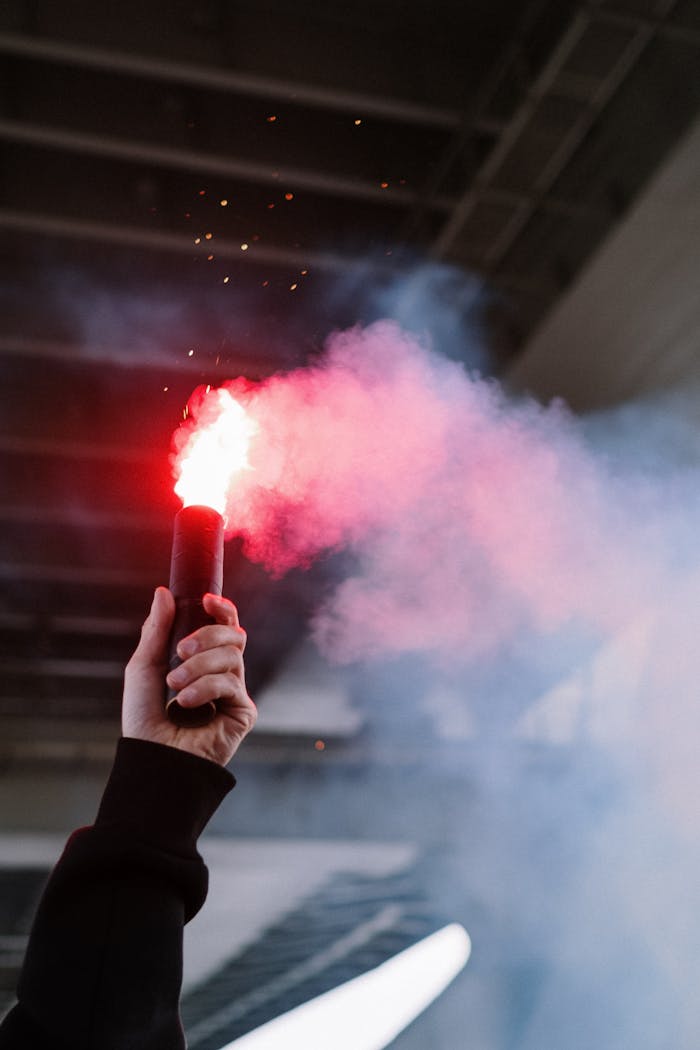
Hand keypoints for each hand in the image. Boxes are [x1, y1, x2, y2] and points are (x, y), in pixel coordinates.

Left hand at [122, 587, 256, 765]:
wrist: (151, 756)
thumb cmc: (144, 718)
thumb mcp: (144, 666)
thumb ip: (157, 629)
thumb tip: (164, 592)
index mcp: (202, 660)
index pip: (224, 626)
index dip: (222, 609)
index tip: (206, 600)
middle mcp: (222, 673)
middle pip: (234, 635)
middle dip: (207, 635)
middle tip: (181, 650)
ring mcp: (234, 693)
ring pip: (232, 656)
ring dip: (199, 666)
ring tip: (175, 684)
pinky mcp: (243, 712)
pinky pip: (231, 683)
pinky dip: (205, 688)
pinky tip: (185, 703)